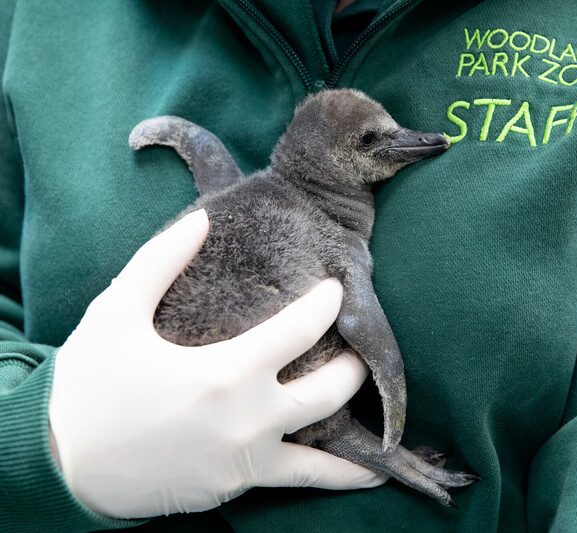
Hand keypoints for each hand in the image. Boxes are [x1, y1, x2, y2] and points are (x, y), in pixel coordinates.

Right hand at [48, 209, 384, 518]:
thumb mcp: (117, 312)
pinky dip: (332, 474)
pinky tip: (358, 471)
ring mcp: (248, 457)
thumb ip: (160, 260)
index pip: (302, 329)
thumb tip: (201, 219)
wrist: (63, 465)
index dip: (328, 304)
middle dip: (354, 365)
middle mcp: (250, 418)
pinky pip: (298, 478)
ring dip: (356, 428)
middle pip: (332, 389)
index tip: (336, 289)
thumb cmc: (90, 386)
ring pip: (327, 450)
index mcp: (227, 371)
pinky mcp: (238, 483)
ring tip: (378, 423)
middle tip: (358, 349)